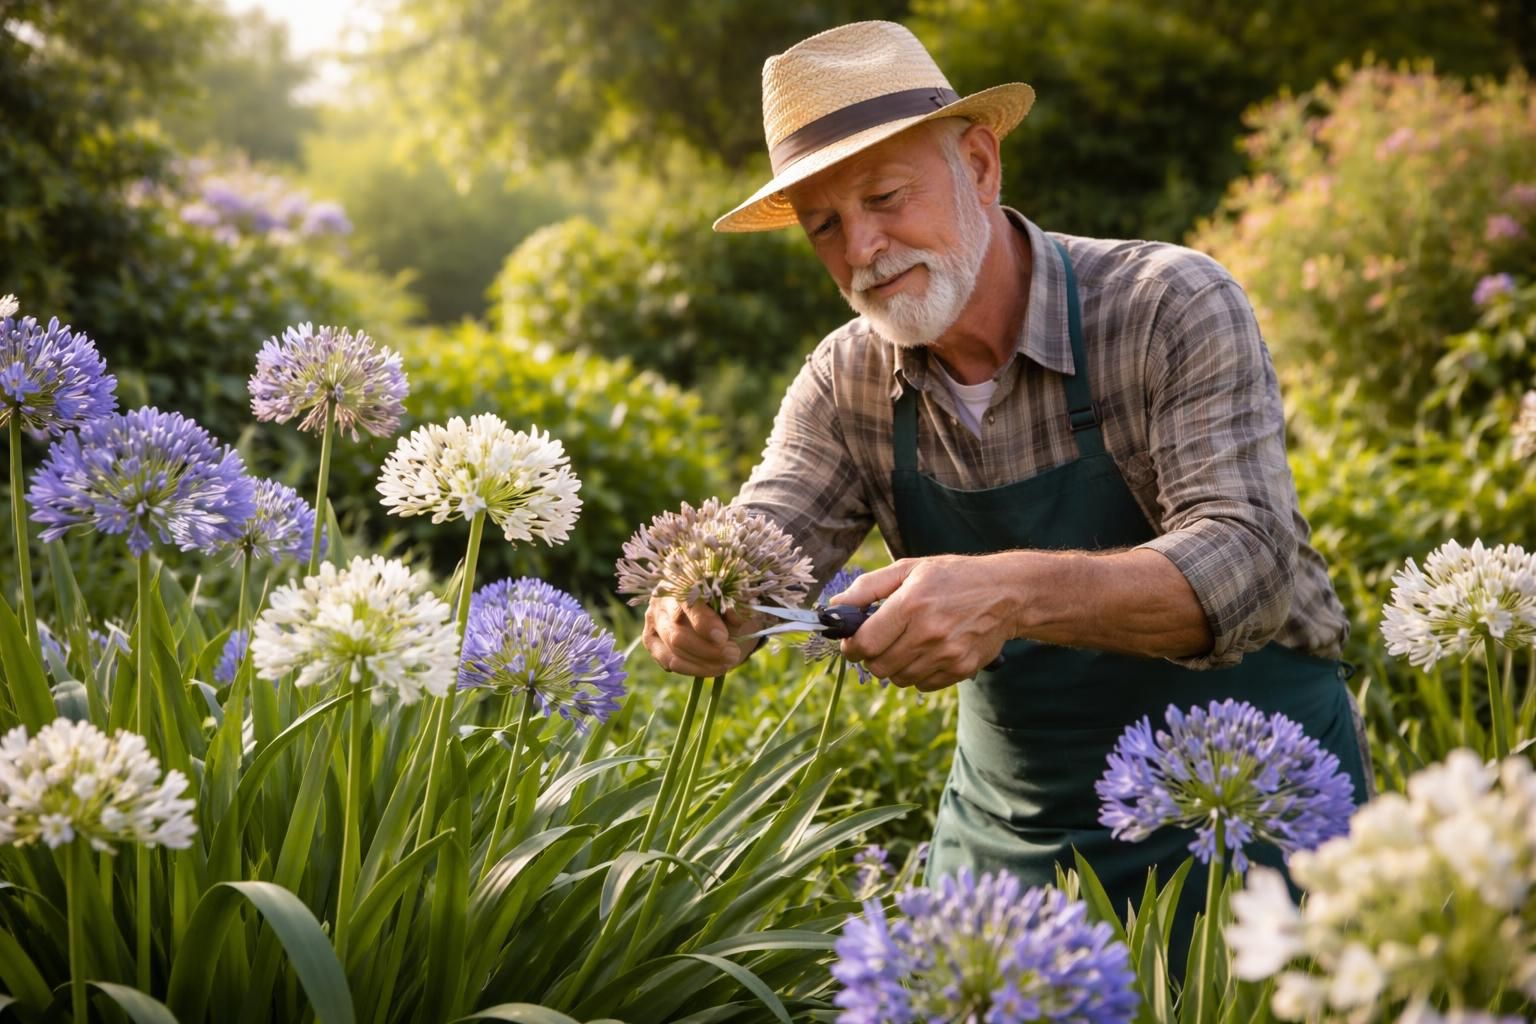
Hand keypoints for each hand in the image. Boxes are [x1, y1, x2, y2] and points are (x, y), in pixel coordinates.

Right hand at [642, 596, 759, 677]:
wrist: (717, 609)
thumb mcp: (736, 599)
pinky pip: (669, 661)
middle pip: (677, 633)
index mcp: (681, 579)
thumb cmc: (726, 601)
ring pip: (673, 649)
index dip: (703, 622)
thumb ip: (734, 606)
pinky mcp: (651, 640)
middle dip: (707, 649)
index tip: (722, 637)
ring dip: (703, 662)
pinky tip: (714, 667)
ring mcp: (653, 620)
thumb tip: (732, 614)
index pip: (686, 602)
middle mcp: (662, 599)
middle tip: (733, 654)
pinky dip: (693, 668)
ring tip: (728, 662)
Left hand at [830, 556, 1016, 690]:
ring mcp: (947, 654)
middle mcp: (929, 632)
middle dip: (871, 657)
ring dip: (894, 666)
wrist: (1007, 593)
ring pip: (898, 679)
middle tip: (880, 642)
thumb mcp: (909, 569)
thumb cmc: (953, 577)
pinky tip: (927, 652)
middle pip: (878, 666)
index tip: (853, 642)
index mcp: (911, 604)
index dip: (851, 647)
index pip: (864, 643)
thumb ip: (867, 588)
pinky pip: (922, 685)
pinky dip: (917, 674)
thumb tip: (834, 608)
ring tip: (906, 644)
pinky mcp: (961, 669)